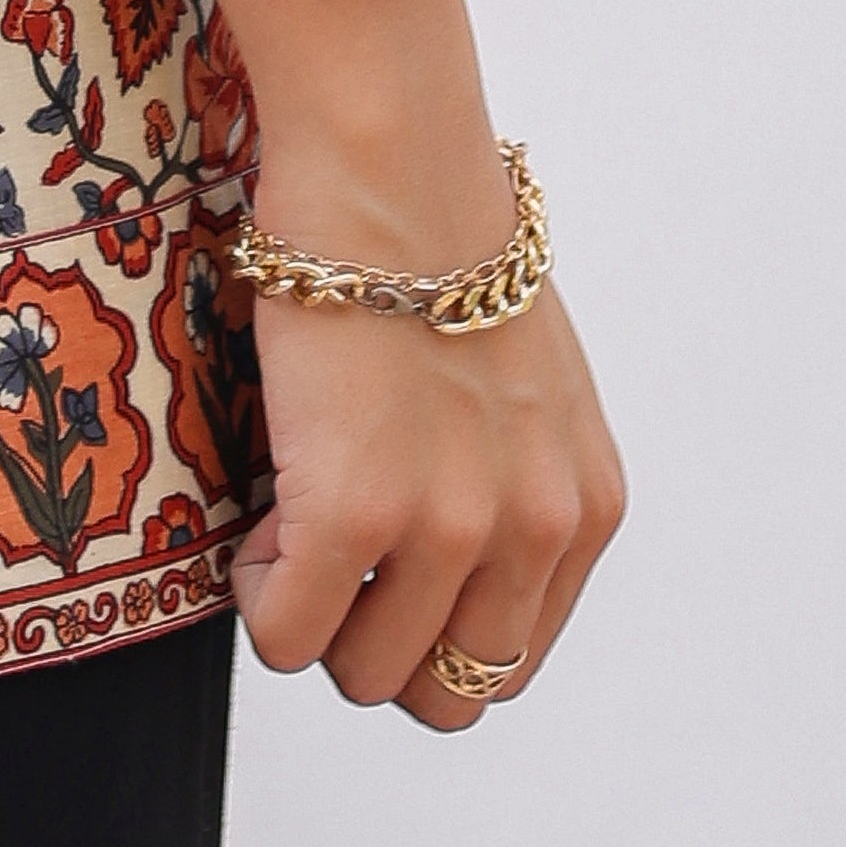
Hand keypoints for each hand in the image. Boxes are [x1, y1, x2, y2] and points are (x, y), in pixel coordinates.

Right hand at [205, 0, 625, 729]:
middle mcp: (534, 531)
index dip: (428, 623)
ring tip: (293, 510)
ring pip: (365, 675)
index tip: (383, 557)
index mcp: (583, 507)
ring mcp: (449, 529)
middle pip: (448, 694)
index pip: (509, 661)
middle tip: (331, 551)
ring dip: (313, 612)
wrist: (389, 152)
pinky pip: (289, 636)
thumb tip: (441, 555)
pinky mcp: (357, 513)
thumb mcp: (524, 382)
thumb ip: (510, 478)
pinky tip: (264, 508)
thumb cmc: (434, 237)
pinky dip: (262, 592)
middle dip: (375, 639)